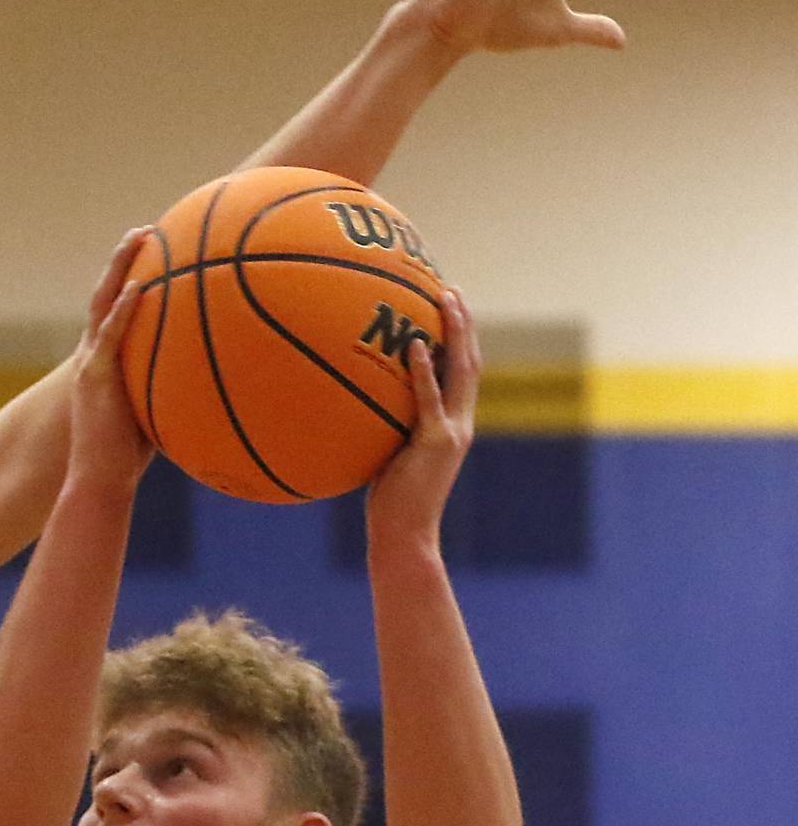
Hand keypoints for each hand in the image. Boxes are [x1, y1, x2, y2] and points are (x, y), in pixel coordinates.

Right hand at [68, 230, 152, 490]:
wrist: (98, 480)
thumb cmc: (127, 461)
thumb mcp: (155, 416)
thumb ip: (175, 394)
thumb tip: (215, 385)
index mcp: (107, 363)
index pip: (119, 311)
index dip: (133, 279)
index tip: (156, 252)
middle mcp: (95, 356)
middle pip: (108, 294)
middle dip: (126, 259)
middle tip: (147, 229)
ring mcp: (92, 364)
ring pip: (103, 302)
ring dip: (121, 268)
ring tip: (139, 237)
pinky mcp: (94, 377)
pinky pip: (109, 335)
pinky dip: (123, 310)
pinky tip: (141, 287)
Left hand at [366, 289, 479, 546]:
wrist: (405, 536)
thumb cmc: (390, 505)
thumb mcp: (388, 458)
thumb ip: (385, 429)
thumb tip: (355, 403)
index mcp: (452, 426)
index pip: (462, 374)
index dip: (460, 339)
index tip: (449, 307)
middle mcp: (459, 424)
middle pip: (470, 362)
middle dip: (464, 323)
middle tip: (452, 289)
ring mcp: (451, 432)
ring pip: (461, 372)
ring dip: (456, 332)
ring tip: (445, 298)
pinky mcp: (435, 444)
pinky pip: (429, 400)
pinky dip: (425, 372)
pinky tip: (416, 345)